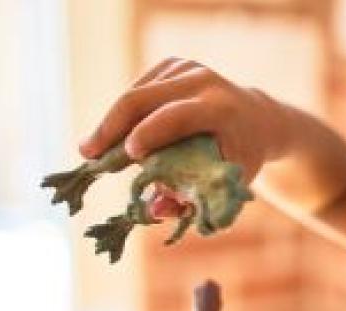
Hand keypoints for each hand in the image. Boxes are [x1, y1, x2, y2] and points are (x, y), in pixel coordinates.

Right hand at [80, 57, 298, 182]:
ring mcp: (188, 68)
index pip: (176, 116)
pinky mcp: (174, 65)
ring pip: (134, 95)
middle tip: (87, 154)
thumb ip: (192, 198)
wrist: (259, 119)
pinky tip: (121, 132)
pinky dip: (124, 113)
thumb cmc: (240, 156)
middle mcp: (204, 81)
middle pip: (142, 100)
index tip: (127, 156)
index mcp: (221, 109)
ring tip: (97, 150)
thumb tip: (155, 210)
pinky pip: (138, 90)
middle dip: (110, 127)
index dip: (147, 134)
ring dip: (112, 123)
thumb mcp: (226, 180)